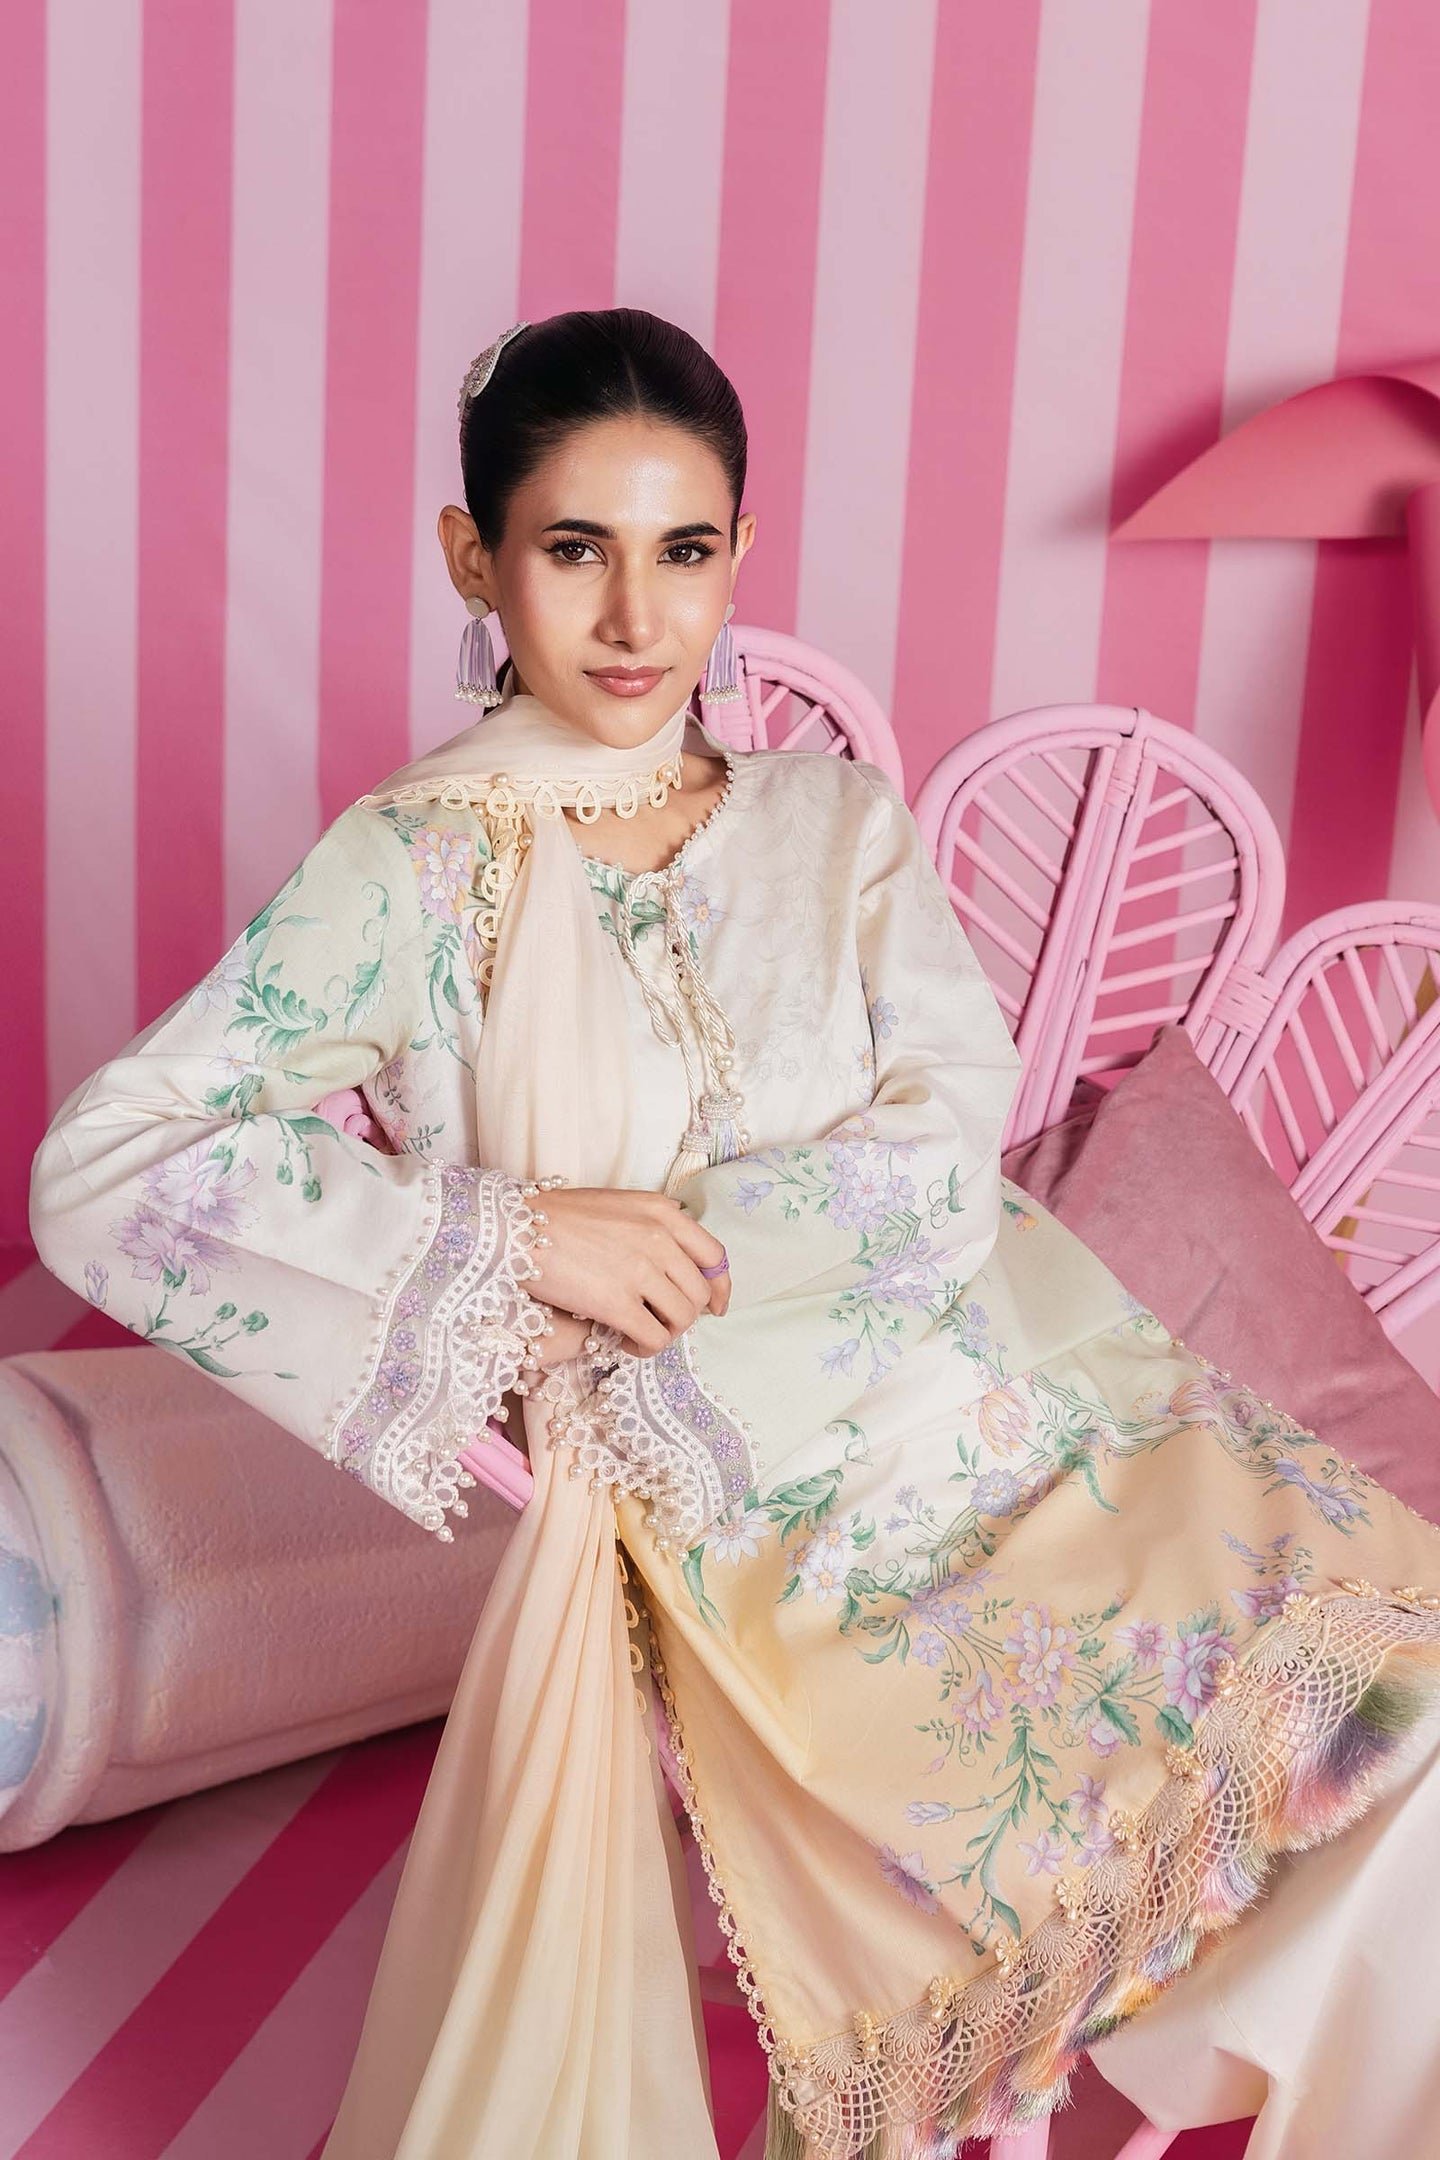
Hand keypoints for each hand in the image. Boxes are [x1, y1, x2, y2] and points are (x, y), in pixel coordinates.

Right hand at [525, 1187, 730, 1357]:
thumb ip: (651, 1226)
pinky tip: (626, 1344)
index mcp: (662, 1212)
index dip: (719, 1288)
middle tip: (660, 1322)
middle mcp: (659, 1238)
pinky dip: (646, 1348)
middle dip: (685, 1315)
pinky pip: (654, 1338)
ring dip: (665, 1333)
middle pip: (699, 1293)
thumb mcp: (617, 1205)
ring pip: (682, 1319)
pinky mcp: (616, 1303)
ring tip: (640, 1335)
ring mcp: (640, 1270)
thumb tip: (674, 1258)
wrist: (514, 1226)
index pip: (714, 1256)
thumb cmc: (557, 1217)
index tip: (715, 1306)